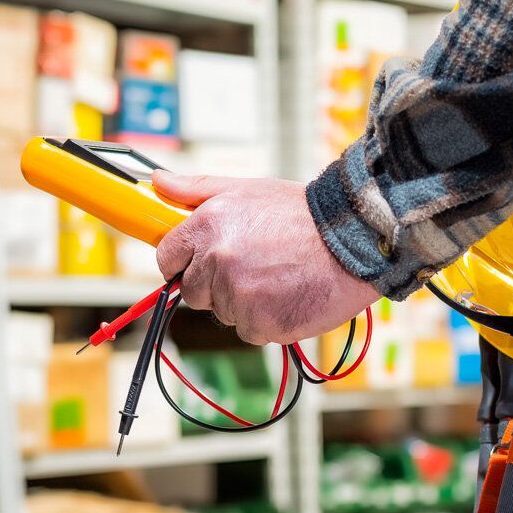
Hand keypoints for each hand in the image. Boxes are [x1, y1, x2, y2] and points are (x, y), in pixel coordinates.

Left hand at [152, 171, 379, 344]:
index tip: (201, 263)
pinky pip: (250, 331)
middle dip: (215, 285)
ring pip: (224, 313)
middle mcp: (217, 260)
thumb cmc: (302, 214)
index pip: (168, 259)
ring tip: (279, 277)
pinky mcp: (260, 323)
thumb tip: (157, 181)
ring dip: (245, 303)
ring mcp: (238, 295)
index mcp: (208, 225)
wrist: (355, 239)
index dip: (184, 263)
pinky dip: (267, 320)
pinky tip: (289, 296)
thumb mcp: (247, 189)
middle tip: (253, 267)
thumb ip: (197, 189)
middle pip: (193, 292)